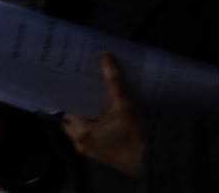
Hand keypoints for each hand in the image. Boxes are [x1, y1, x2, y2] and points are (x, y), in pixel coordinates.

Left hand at [63, 54, 145, 179]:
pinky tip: (107, 104)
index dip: (72, 92)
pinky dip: (96, 117)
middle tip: (87, 78)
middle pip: (74, 116)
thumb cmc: (133, 137)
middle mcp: (81, 142)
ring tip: (97, 87)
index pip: (68, 108)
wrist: (150, 161)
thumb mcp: (124, 106)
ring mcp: (91, 148)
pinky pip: (93, 129)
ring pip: (84, 123)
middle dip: (81, 98)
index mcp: (81, 133)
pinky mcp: (101, 150)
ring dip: (89, 108)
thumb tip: (106, 56)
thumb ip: (114, 82)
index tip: (76, 75)